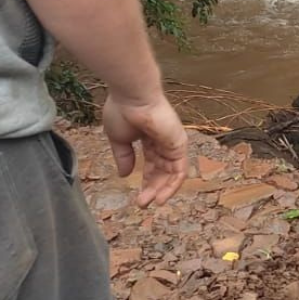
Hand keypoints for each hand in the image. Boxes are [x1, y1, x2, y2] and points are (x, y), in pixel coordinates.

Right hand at [102, 93, 188, 207]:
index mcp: (149, 138)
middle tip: (141, 204)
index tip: (137, 196)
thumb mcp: (119, 139)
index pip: (152, 164)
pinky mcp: (179, 144)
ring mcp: (173, 143)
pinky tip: (161, 197)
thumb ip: (123, 156)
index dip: (145, 181)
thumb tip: (124, 174)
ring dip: (161, 191)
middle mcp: (164, 141)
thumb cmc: (123, 111)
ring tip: (149, 203)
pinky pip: (179, 170)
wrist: (132, 96)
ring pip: (171, 173)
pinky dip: (172, 185)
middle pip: (162, 171)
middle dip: (152, 188)